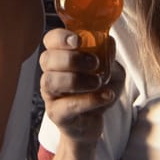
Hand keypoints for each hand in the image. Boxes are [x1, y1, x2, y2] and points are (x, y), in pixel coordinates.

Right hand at [39, 28, 119, 142]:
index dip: (60, 37)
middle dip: (72, 59)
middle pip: (47, 59)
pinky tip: (106, 96)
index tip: (78, 40)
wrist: (95, 122)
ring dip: (77, 80)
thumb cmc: (98, 91)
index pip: (50, 40)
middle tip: (94, 63)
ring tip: (98, 83)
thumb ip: (110, 57)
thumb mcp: (112, 71)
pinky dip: (89, 100)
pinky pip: (67, 106)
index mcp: (61, 57)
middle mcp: (51, 73)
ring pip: (51, 81)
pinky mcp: (57, 114)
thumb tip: (108, 42)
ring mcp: (51, 95)